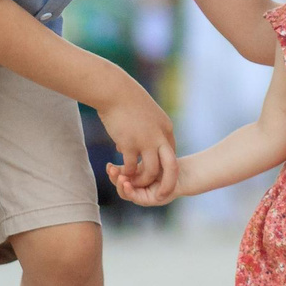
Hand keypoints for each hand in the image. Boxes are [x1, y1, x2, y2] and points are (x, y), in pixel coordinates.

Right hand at [97, 87, 178, 203]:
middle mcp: (160, 136)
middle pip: (171, 167)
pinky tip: (118, 171)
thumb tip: (130, 149)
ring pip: (151, 172)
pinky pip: (131, 168)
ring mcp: (145, 141)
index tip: (155, 172)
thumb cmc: (126, 99)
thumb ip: (143, 131)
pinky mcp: (129, 144)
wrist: (114, 90)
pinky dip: (126, 173)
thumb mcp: (144, 114)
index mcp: (166, 128)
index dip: (164, 166)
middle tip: (162, 195)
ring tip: (132, 181)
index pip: (171, 154)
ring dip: (142, 180)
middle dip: (168, 184)